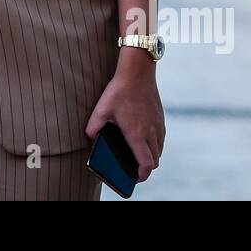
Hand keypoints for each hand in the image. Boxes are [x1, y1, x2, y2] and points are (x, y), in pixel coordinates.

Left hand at [85, 52, 164, 182]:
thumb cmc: (119, 91)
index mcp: (137, 134)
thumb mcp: (101, 109)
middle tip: (135, 169)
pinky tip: (144, 139)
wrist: (138, 72)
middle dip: (146, 168)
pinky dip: (155, 144)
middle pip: (155, 160)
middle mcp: (151, 132)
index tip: (135, 178)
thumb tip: (89, 138)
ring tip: (139, 155)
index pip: (146, 164)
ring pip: (159, 150)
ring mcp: (158, 125)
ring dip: (151, 156)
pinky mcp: (160, 118)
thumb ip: (93, 126)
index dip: (142, 175)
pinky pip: (161, 138)